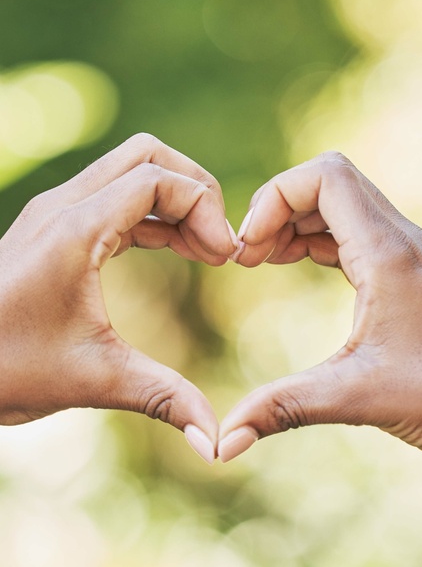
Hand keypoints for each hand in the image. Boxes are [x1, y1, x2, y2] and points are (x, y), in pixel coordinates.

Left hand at [0, 133, 236, 463]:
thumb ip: (164, 398)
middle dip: (197, 190)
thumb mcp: (94, 380)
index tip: (225, 257)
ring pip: (133, 170)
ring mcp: (58, 213)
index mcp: (76, 229)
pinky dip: (156, 215)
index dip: (205, 209)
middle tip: (219, 244)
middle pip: (149, 156)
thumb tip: (216, 441)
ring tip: (206, 252)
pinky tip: (178, 250)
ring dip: (177, 202)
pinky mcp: (58, 228)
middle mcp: (64, 207)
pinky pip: (119, 198)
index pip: (158, 179)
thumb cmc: (7, 370)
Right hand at [220, 152, 421, 564]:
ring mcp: (413, 254)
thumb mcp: (354, 397)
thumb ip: (283, 408)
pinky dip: (323, 238)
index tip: (248, 252)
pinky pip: (359, 232)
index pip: (324, 176)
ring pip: (346, 206)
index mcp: (389, 252)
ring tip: (264, 261)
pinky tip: (300, 264)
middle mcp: (404, 240)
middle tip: (249, 257)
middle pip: (331, 182)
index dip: (274, 198)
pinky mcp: (415, 274)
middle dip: (280, 208)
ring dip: (300, 222)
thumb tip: (222, 445)